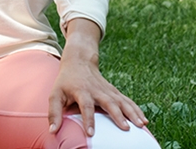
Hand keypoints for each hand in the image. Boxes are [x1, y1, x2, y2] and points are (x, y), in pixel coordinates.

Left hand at [47, 19, 147, 135]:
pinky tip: (143, 120)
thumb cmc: (65, 82)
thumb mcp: (55, 94)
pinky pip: (127, 101)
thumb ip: (54, 113)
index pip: (85, 106)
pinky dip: (136, 110)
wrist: (79, 62)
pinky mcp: (114, 92)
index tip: (91, 133)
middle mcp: (97, 90)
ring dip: (132, 113)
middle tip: (125, 129)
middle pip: (109, 103)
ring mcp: (108, 90)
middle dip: (118, 116)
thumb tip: (52, 131)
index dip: (88, 119)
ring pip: (122, 101)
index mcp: (82, 91)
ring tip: (141, 125)